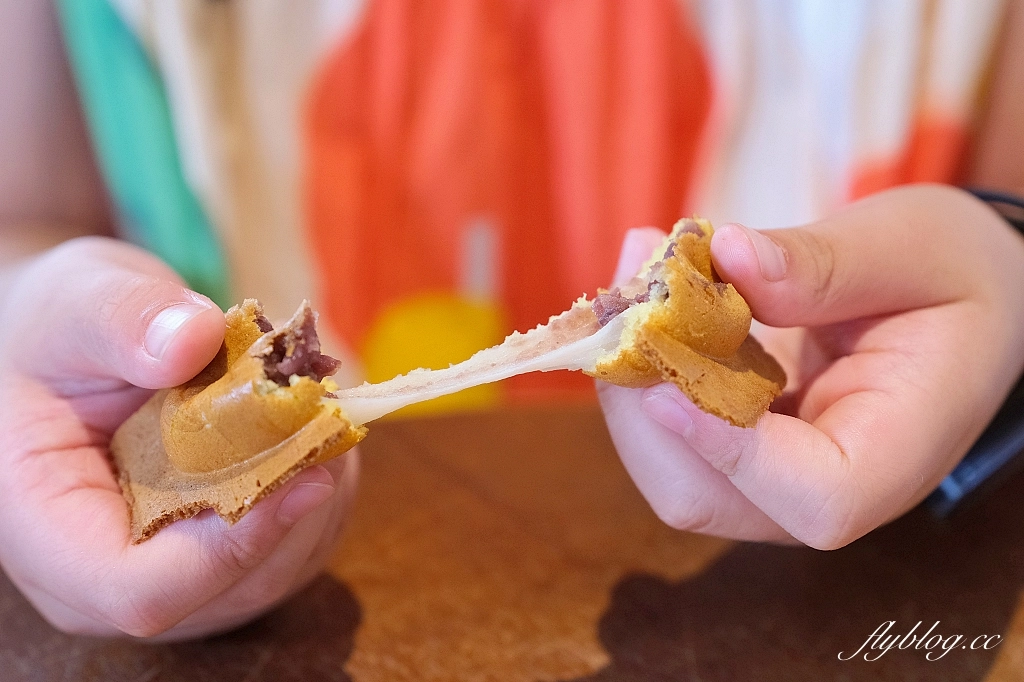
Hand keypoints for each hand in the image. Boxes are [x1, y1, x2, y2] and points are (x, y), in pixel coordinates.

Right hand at [0, 237, 357, 638]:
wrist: (77, 352)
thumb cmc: (63, 335)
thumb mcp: (78, 303)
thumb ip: (124, 319)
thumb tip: (191, 339)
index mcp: (49, 535)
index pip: (143, 590)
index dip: (233, 544)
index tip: (308, 471)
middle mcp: (106, 585)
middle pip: (229, 583)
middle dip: (292, 498)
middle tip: (320, 410)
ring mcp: (171, 580)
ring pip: (279, 566)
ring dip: (317, 489)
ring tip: (308, 408)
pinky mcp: (223, 564)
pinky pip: (296, 547)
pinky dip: (321, 489)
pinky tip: (306, 430)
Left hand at [599, 184, 1023, 548]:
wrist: (965, 300)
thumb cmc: (956, 276)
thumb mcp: (914, 247)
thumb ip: (826, 263)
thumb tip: (726, 254)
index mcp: (899, 453)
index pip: (816, 499)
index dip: (732, 453)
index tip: (664, 385)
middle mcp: (829, 486)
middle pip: (707, 497)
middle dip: (643, 408)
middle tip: (628, 298)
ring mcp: (775, 476)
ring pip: (671, 469)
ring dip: (631, 382)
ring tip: (635, 276)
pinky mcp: (741, 447)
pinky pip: (670, 434)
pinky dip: (645, 370)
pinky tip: (649, 296)